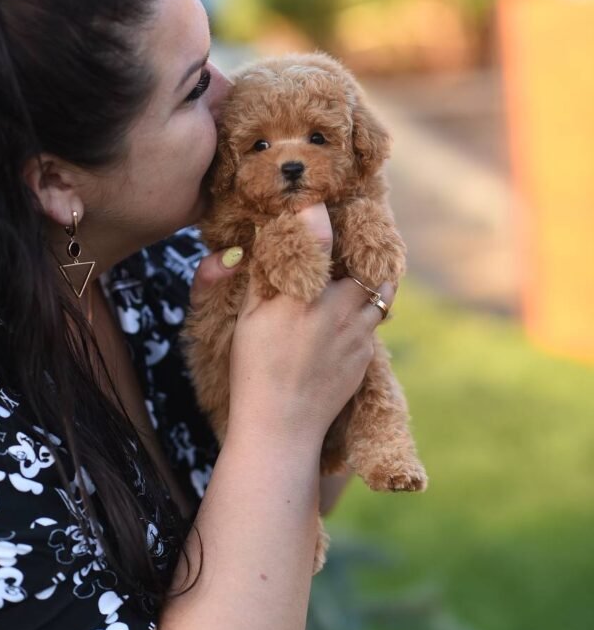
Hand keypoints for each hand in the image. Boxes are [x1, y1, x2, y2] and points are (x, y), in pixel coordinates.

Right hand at [227, 204, 393, 451]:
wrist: (282, 426)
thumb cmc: (255, 370)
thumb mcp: (249, 319)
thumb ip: (265, 277)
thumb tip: (270, 241)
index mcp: (302, 297)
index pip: (320, 240)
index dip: (321, 215)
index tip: (318, 203)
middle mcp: (336, 310)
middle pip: (364, 262)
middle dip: (359, 249)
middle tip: (349, 241)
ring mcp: (357, 333)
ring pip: (379, 291)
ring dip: (371, 279)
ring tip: (357, 273)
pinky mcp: (366, 354)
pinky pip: (373, 321)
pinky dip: (366, 311)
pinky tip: (348, 314)